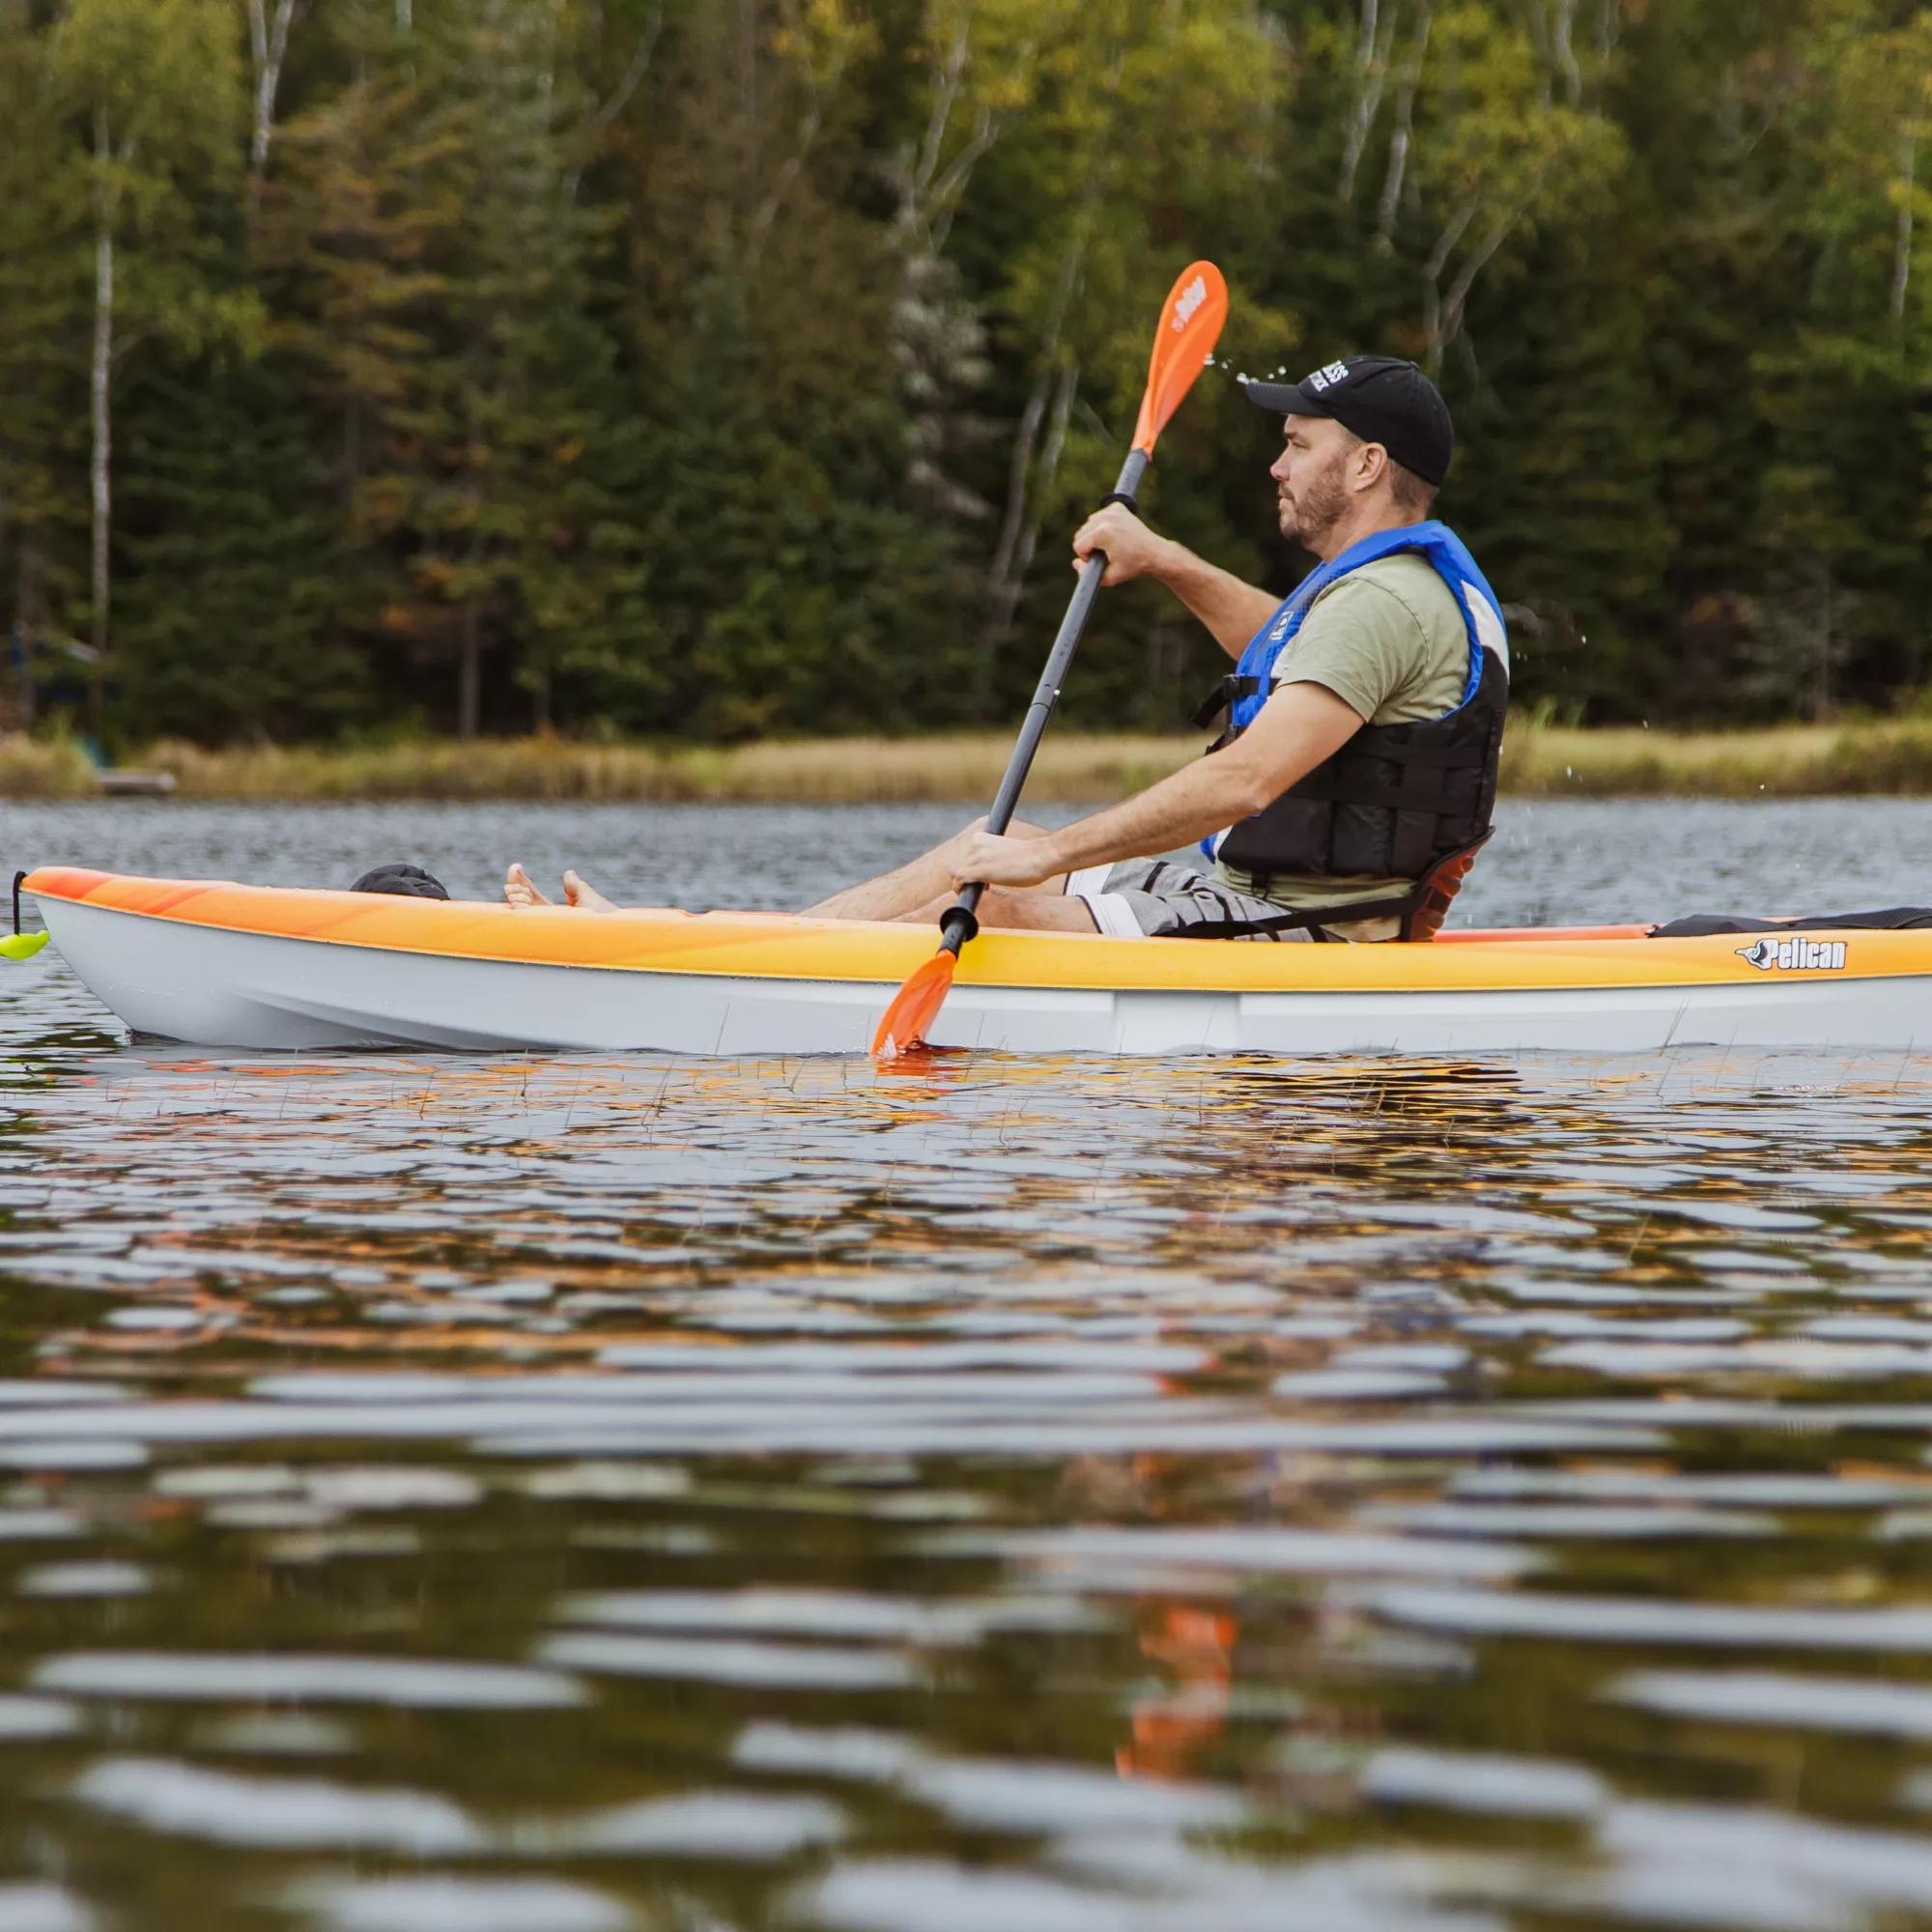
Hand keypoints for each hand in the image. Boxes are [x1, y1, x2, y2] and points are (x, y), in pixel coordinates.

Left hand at [949, 829, 1063, 890]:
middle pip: (958, 865)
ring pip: (956, 873)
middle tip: (984, 885)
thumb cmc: (1028, 857)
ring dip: (965, 884)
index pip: (963, 856)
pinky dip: (960, 889)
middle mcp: (975, 844)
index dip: (970, 869)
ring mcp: (976, 857)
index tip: (983, 877)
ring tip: (982, 889)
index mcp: (980, 837)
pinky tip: (971, 893)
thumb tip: (981, 873)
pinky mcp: (980, 870)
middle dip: (967, 877)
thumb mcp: (1003, 851)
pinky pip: (959, 880)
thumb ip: (990, 856)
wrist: (1042, 856)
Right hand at [1072, 504, 1168, 587]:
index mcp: (1102, 533)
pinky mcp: (1118, 507)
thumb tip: (1075, 562)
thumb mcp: (1108, 577)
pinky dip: (1102, 525)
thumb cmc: (1133, 566)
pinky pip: (1099, 516)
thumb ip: (1086, 573)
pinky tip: (1114, 534)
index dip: (1087, 557)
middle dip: (1089, 545)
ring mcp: (1112, 510)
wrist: (1154, 553)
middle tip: (1106, 553)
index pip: (1078, 545)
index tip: (1101, 560)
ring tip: (1110, 544)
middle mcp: (1105, 518)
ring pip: (1088, 524)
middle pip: (1081, 533)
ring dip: (1094, 535)